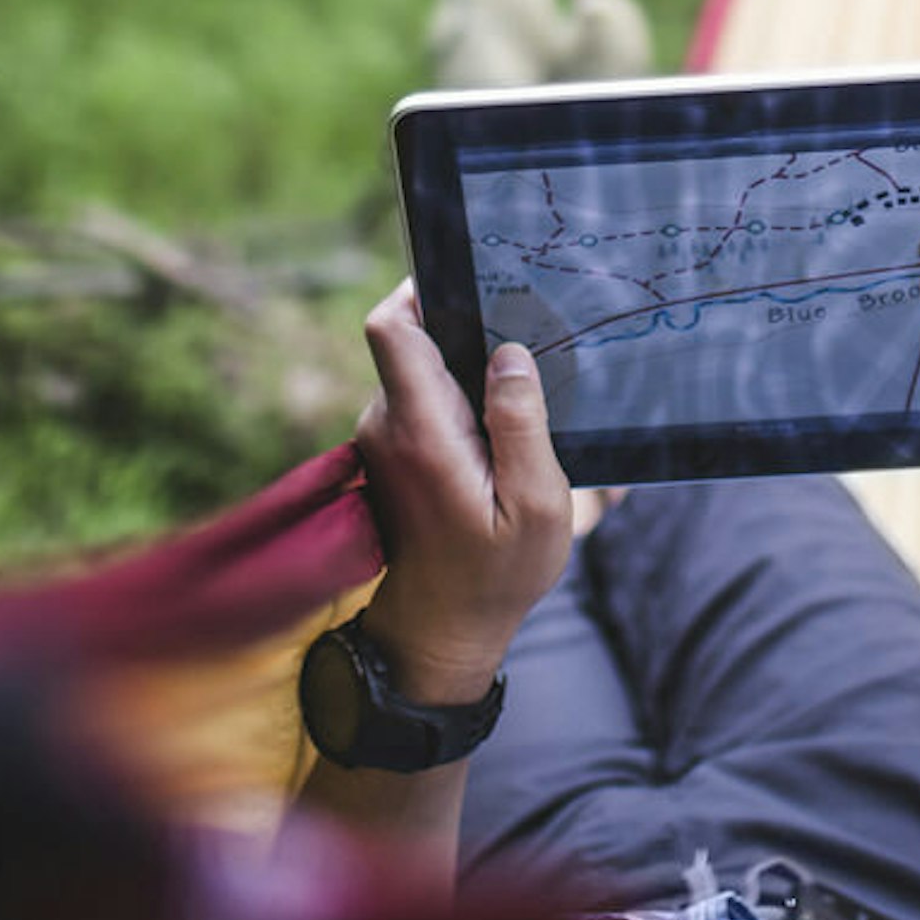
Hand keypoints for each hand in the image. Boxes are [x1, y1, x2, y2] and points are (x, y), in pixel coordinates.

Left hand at [349, 281, 570, 706]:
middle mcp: (387, 425)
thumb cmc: (494, 576)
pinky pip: (422, 402)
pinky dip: (458, 402)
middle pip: (411, 341)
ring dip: (465, 373)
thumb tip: (512, 353)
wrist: (438, 636)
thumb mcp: (536, 505)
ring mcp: (384, 440)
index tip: (473, 282)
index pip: (391, 327)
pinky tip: (500, 433)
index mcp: (419, 428)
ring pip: (420, 372)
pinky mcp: (392, 455)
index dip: (422, 289)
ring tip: (521, 397)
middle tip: (526, 343)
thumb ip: (523, 423)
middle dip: (464, 331)